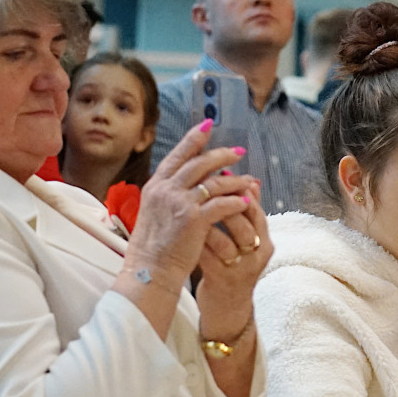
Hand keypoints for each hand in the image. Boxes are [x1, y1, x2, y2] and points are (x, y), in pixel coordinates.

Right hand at [126, 121, 254, 280]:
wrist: (149, 271)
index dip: (194, 138)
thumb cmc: (152, 248)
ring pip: (214, 181)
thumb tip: (181, 182)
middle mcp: (166, 189)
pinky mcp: (194, 219)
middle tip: (239, 151)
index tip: (207, 125)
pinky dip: (236, 201)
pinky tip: (246, 202)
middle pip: (199, 162)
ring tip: (248, 180)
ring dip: (235, 180)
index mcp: (155, 186)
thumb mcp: (153, 213)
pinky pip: (222, 203)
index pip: (177, 155)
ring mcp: (180, 203)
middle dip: (221, 154)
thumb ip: (166, 195)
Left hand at [196, 180, 273, 340]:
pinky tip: (183, 231)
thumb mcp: (245, 239)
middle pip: (244, 224)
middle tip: (202, 189)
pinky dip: (196, 242)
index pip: (256, 210)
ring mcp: (242, 269)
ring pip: (226, 241)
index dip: (239, 191)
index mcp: (265, 241)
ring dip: (206, 223)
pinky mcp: (223, 280)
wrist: (228, 307)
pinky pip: (208, 256)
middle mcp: (257, 255)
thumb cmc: (234, 264)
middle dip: (223, 204)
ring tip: (190, 208)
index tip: (220, 175)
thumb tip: (250, 179)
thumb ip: (247, 211)